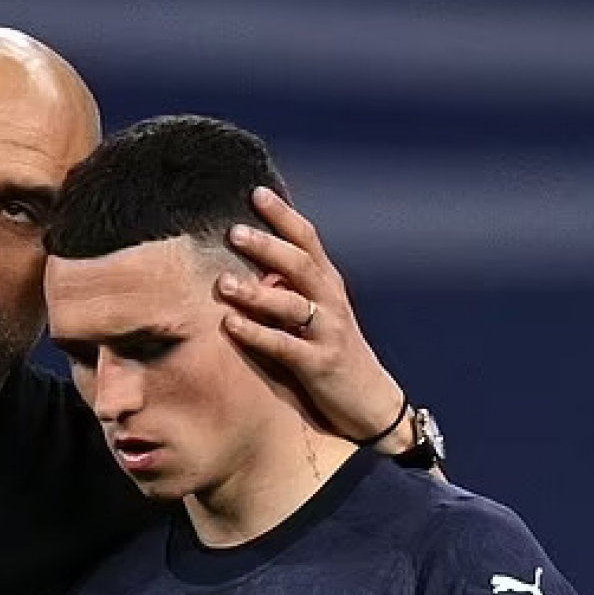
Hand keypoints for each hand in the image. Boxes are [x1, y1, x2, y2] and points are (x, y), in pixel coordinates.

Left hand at [218, 186, 410, 449]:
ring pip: (291, 305)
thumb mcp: (317, 312)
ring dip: (256, 293)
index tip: (256, 193)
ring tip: (222, 283)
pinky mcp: (319, 365)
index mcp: (328, 284)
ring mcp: (327, 333)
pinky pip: (284, 346)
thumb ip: (290, 287)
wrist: (370, 401)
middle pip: (300, 265)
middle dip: (268, 247)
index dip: (284, 215)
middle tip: (234, 232)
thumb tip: (252, 261)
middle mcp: (331, 302)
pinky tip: (230, 325)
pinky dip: (256, 334)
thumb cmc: (333, 352)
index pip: (308, 240)